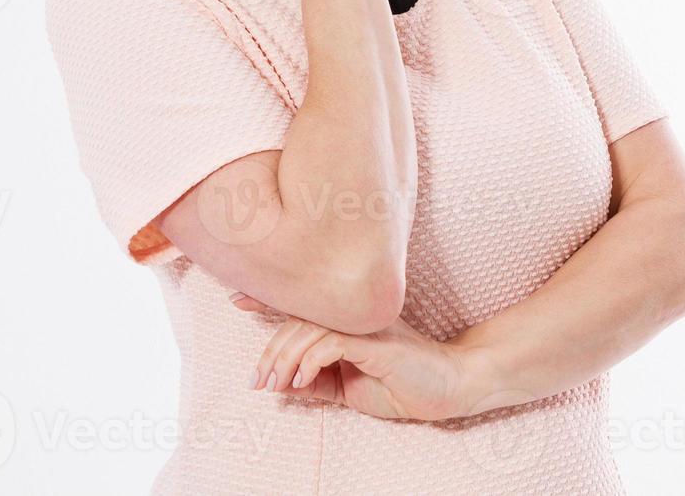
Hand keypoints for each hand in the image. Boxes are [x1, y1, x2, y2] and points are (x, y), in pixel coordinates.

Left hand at [229, 292, 476, 421]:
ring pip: (309, 328)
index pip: (302, 302)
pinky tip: (301, 380)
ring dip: (285, 358)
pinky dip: (309, 360)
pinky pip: (331, 342)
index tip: (236, 299)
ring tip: (276, 385)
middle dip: (270, 349)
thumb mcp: (348, 388)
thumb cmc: (400, 384)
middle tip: (257, 380)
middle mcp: (353, 313)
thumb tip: (280, 384)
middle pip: (298, 317)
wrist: (447, 388)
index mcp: (345, 319)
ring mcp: (365, 324)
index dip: (268, 296)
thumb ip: (316, 383)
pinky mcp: (376, 341)